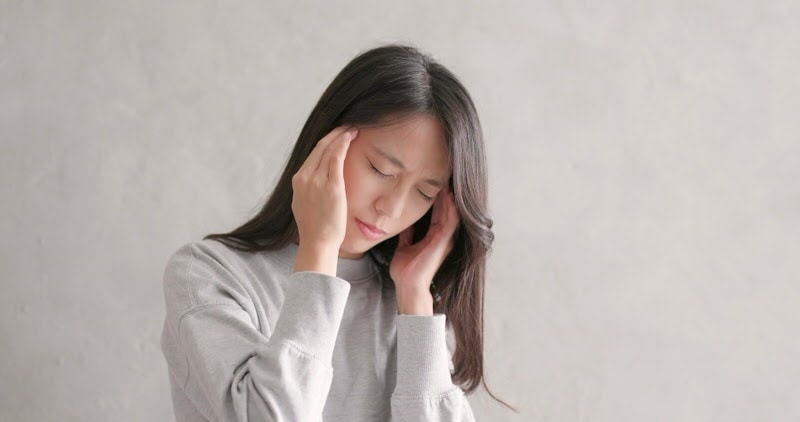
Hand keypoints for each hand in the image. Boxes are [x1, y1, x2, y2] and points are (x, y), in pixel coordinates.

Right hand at [291, 125, 356, 273]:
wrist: (317, 243)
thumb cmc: (316, 228)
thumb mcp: (306, 204)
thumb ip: (310, 190)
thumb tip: (317, 184)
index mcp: (298, 181)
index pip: (312, 155)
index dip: (326, 142)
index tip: (336, 136)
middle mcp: (304, 177)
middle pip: (319, 148)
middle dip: (333, 134)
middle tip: (346, 126)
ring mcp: (316, 181)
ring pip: (328, 149)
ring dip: (340, 136)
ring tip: (352, 129)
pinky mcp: (331, 185)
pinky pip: (336, 158)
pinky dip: (343, 144)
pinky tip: (350, 137)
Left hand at [390, 186, 458, 314]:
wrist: (407, 286)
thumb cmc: (405, 270)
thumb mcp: (404, 246)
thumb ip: (407, 234)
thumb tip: (403, 220)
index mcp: (433, 237)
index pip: (437, 212)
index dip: (435, 197)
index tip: (431, 181)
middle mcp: (442, 236)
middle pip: (446, 209)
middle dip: (444, 193)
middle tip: (442, 175)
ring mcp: (444, 239)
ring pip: (451, 212)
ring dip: (449, 197)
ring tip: (447, 180)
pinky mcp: (443, 242)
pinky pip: (451, 221)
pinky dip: (451, 208)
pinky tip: (448, 195)